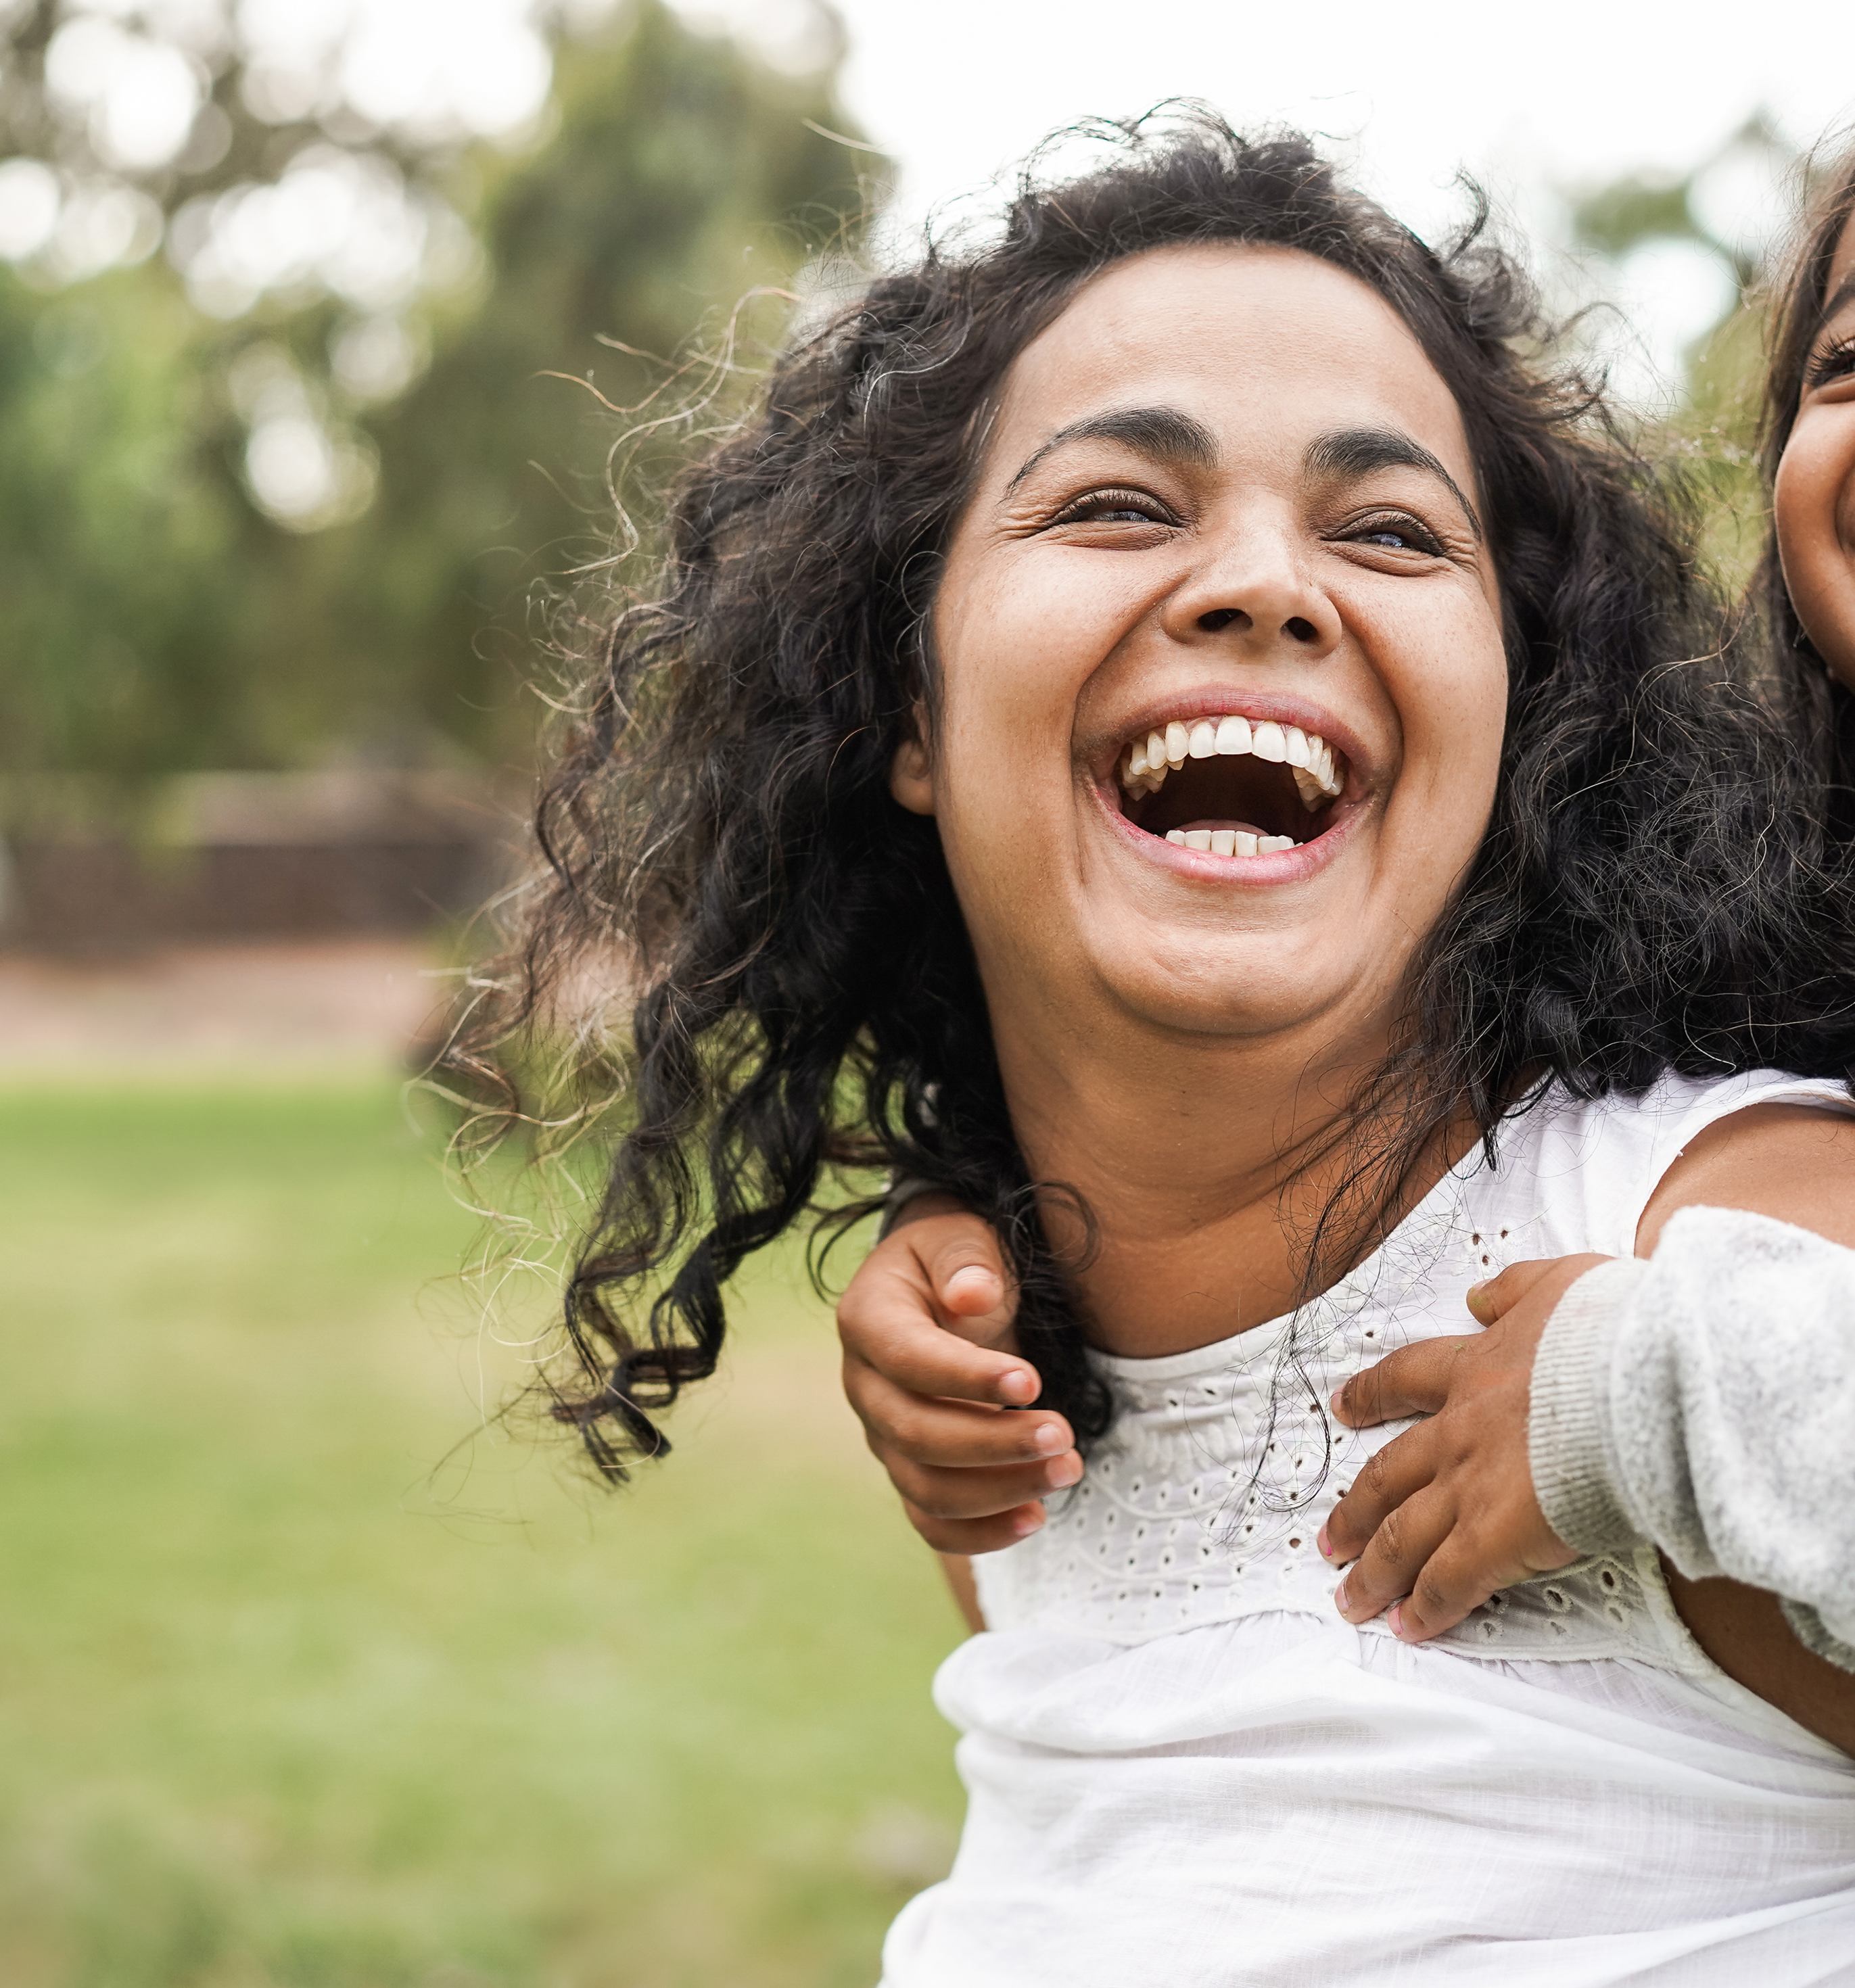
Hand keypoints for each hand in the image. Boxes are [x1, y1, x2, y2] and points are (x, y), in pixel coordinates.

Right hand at [837, 1196, 1080, 1553]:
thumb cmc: (956, 1260)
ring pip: (926, 1487)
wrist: (944, 1289)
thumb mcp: (960, 1237)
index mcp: (867, 1319)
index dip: (966, 1377)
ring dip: (999, 1490)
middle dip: (993, 1443)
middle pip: (914, 1434)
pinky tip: (1037, 1516)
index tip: (1032, 1382)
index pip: (907, 1360)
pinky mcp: (911, 1470)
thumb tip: (972, 1295)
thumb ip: (966, 1260)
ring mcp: (883, 1436)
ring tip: (1069, 1469)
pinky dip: (981, 1532)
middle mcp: (865, 1385)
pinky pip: (933, 1520)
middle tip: (1064, 1435)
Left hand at [1316, 1254, 1605, 1640]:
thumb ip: (1515, 1290)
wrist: (1639, 1379)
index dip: (1370, 1395)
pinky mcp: (1495, 1538)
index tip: (1344, 1407)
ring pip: (1402, 1536)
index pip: (1406, 1379)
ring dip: (1374, 1571)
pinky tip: (1410, 1628)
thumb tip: (1479, 1295)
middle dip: (1354, 1511)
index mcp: (1476, 1368)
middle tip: (1328, 1539)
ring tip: (1351, 1598)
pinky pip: (1447, 1582)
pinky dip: (1426, 1609)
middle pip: (1387, 1474)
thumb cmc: (1615, 1330)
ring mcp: (1471, 1487)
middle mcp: (1459, 1430)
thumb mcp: (1559, 1283)